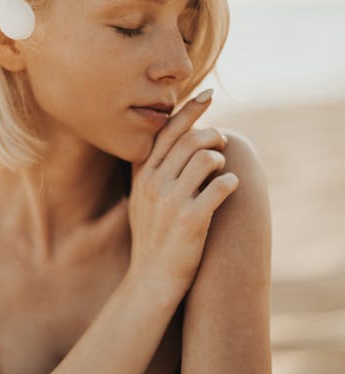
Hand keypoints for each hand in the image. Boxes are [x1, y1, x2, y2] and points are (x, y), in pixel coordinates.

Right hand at [127, 90, 238, 301]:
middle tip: (223, 139)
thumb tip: (178, 143)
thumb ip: (153, 172)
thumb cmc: (153, 238)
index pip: (165, 132)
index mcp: (142, 176)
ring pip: (204, 158)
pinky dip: (229, 182)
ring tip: (223, 166)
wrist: (151, 279)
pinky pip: (219, 187)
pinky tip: (230, 186)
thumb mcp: (142, 201)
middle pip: (187, 139)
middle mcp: (153, 184)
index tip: (207, 94)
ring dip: (220, 157)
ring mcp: (170, 201)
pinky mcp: (190, 220)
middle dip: (212, 133)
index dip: (188, 110)